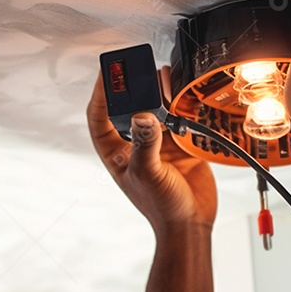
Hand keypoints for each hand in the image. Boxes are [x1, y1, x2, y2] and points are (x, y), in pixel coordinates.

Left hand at [87, 70, 215, 233]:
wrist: (191, 223)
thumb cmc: (161, 207)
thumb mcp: (147, 173)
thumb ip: (144, 143)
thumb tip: (142, 115)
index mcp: (116, 152)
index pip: (99, 117)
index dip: (100, 94)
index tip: (106, 74)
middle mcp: (134, 144)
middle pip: (127, 107)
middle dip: (132, 88)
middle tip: (137, 69)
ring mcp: (158, 143)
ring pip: (155, 108)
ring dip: (159, 92)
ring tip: (162, 76)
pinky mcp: (180, 143)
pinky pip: (179, 117)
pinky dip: (182, 104)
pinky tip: (184, 94)